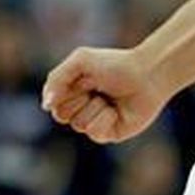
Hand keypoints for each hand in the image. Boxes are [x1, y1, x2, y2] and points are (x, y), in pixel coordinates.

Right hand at [40, 47, 166, 143]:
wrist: (147, 75)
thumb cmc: (115, 64)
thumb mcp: (81, 61)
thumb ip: (57, 78)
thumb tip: (46, 105)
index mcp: (73, 91)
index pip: (53, 103)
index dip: (63, 93)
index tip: (81, 80)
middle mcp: (82, 107)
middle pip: (62, 116)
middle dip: (79, 99)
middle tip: (97, 88)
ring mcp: (95, 121)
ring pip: (79, 124)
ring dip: (95, 107)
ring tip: (109, 99)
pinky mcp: (109, 133)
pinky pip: (95, 133)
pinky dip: (105, 119)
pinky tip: (116, 111)